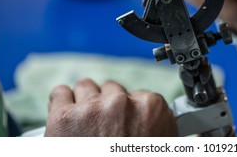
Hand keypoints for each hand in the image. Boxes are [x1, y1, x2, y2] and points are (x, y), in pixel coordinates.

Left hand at [44, 78, 177, 136]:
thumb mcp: (162, 149)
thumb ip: (161, 129)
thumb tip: (176, 129)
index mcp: (151, 109)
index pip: (140, 95)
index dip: (130, 111)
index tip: (124, 123)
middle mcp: (122, 103)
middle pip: (112, 89)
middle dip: (107, 105)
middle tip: (103, 127)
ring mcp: (92, 109)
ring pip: (86, 86)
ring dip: (84, 101)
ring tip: (82, 122)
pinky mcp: (63, 118)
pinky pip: (60, 93)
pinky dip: (61, 103)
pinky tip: (64, 117)